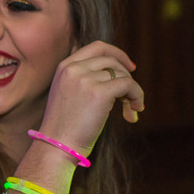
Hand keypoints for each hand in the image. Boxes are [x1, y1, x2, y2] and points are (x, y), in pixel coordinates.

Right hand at [37, 41, 144, 156]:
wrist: (56, 146)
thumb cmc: (64, 127)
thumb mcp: (68, 94)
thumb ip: (85, 79)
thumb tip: (119, 74)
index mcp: (64, 67)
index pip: (97, 47)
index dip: (117, 54)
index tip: (130, 68)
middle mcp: (74, 69)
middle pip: (112, 60)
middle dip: (127, 77)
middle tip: (130, 99)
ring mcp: (86, 79)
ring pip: (122, 74)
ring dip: (132, 93)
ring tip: (130, 111)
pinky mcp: (99, 92)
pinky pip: (128, 85)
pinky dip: (137, 96)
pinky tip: (134, 112)